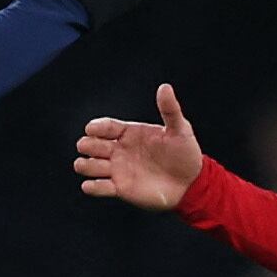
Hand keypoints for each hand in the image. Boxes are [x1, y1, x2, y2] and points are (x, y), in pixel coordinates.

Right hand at [76, 82, 204, 209]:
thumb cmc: (185, 154)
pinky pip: (99, 188)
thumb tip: (165, 87)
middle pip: (92, 145)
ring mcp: (118, 169)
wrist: (191, 183)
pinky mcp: (120, 189)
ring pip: (90, 166)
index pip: (106, 127)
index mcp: (130, 133)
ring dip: (85, 165)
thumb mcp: (179, 129)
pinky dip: (91, 187)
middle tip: (89, 147)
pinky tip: (90, 184)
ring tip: (85, 165)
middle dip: (87, 145)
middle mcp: (120, 150)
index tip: (90, 129)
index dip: (97, 127)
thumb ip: (169, 110)